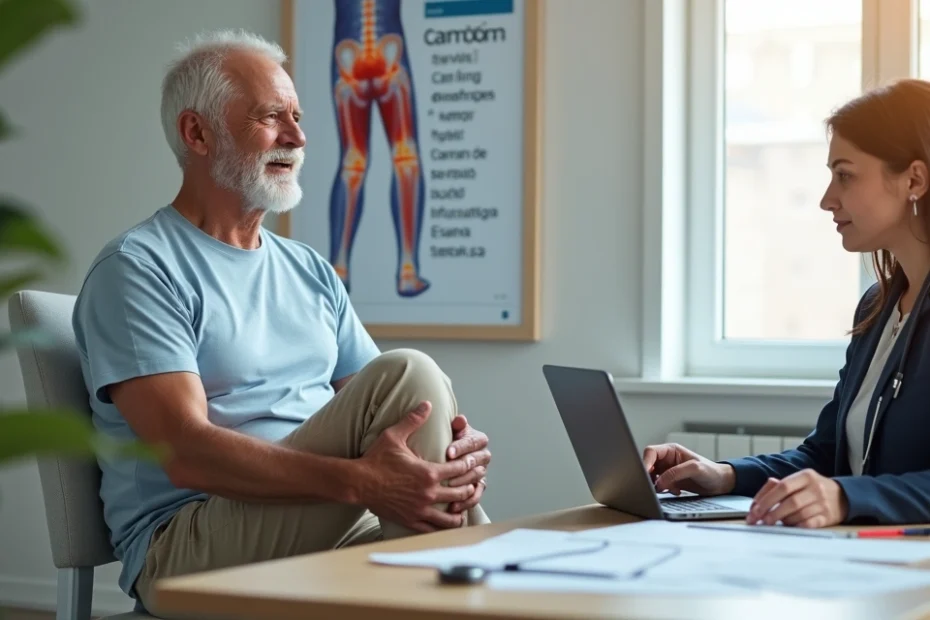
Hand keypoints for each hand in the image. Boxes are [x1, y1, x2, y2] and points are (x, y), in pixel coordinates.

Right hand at [358, 401, 476, 532]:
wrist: (358, 482)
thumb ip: (413, 420)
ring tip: (464, 507)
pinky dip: (443, 526)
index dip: (470, 465)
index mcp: (428, 472)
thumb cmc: (376, 459)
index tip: (474, 463)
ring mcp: (420, 509)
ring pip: (450, 517)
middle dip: (470, 487)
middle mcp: (428, 493)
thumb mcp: (394, 436)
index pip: (460, 469)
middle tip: (476, 483)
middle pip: (460, 493)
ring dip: (460, 511)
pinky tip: (446, 522)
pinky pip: (433, 529)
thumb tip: (427, 403)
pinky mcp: (410, 520)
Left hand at [446, 415, 489, 513]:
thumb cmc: (442, 441)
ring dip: (464, 483)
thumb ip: (454, 425)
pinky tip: (453, 507)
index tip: (448, 453)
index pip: (473, 442)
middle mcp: (482, 456)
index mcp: (477, 439)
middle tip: (447, 472)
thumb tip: (460, 419)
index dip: (461, 447)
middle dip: (462, 467)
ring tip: (449, 487)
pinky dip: (466, 502)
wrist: (440, 456)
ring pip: (476, 478)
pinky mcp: (476, 489)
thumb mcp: (446, 430)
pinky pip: (475, 496)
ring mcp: (480, 473)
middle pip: (477, 461)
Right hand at [642, 443, 735, 495]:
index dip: (645, 462)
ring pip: (651, 477)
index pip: (650, 452)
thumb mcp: (694, 469)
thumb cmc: (711, 471)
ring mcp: (667, 471)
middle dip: (650, 476)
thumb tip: (658, 482)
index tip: (645, 474)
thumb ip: (675, 473)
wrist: (720, 484)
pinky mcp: (669, 482)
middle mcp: (666, 459)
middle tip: (656, 485)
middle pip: (648, 465)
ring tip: (672, 488)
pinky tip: (676, 491)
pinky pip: (658, 486)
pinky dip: (663, 490)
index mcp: (671, 450)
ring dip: (657, 484)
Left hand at [747, 469, 847, 527]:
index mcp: (805, 476)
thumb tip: (757, 502)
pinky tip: (789, 526)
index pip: (782, 487)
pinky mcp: (827, 517)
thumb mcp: (798, 481)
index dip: (766, 499)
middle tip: (759, 520)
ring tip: (773, 522)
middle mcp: (816, 488)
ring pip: (798, 514)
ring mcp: (823, 503)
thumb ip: (778, 487)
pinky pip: (808, 524)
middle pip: (789, 502)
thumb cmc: (812, 489)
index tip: (754, 510)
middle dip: (771, 512)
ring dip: (782, 520)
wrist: (843, 497)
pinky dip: (796, 525)